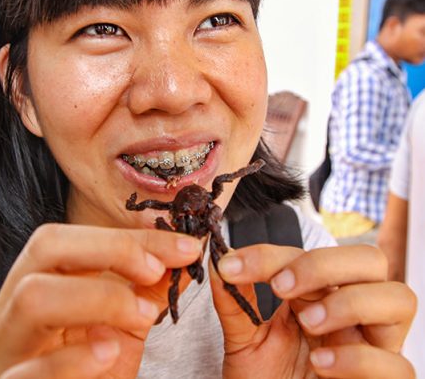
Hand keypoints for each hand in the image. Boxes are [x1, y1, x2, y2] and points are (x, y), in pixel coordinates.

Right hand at [0, 223, 201, 378]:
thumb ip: (152, 286)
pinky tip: (108, 353)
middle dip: (112, 250)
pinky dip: (75, 357)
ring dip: (100, 297)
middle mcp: (13, 307)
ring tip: (143, 316)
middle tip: (155, 272)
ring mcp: (6, 349)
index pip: (77, 236)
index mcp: (40, 281)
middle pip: (46, 247)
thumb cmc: (95, 367)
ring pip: (34, 297)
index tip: (182, 247)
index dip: (132, 237)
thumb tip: (185, 251)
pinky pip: (30, 369)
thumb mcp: (128, 321)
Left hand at [212, 244, 416, 377]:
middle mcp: (353, 311)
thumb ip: (235, 302)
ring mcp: (374, 345)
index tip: (233, 267)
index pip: (309, 254)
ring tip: (308, 322)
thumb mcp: (244, 339)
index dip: (270, 255)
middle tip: (282, 287)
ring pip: (398, 298)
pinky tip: (320, 364)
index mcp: (321, 293)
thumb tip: (219, 262)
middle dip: (324, 265)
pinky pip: (398, 364)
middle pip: (370, 260)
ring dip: (349, 302)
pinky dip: (358, 358)